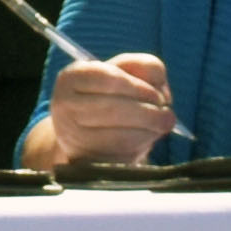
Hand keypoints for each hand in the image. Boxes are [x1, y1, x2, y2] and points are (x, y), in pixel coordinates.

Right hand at [42, 54, 176, 165]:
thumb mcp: (125, 72)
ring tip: (159, 125)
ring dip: (150, 131)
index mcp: (70, 79)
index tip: (158, 94)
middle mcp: (64, 107)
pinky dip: (143, 147)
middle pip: (114, 109)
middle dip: (150, 112)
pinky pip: (122, 156)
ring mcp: (72, 138)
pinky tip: (146, 139)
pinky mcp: (87, 163)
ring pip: (121, 136)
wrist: (87, 134)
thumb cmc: (111, 95)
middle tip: (166, 113)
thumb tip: (161, 93)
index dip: (140, 88)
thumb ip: (144, 67)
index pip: (108, 79)